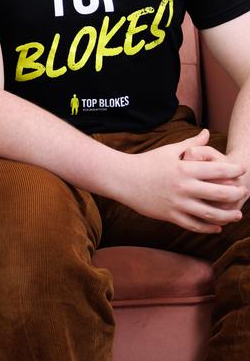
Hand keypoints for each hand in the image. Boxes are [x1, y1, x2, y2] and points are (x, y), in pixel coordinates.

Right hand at [117, 129, 246, 232]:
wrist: (122, 178)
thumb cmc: (146, 162)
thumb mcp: (169, 150)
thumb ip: (191, 144)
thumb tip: (207, 133)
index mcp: (184, 169)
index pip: (217, 170)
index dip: (234, 170)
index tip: (242, 170)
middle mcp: (183, 187)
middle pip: (219, 193)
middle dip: (236, 194)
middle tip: (244, 192)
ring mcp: (177, 203)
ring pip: (210, 214)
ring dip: (228, 216)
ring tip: (237, 215)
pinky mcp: (170, 216)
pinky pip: (194, 225)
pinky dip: (208, 228)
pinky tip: (217, 227)